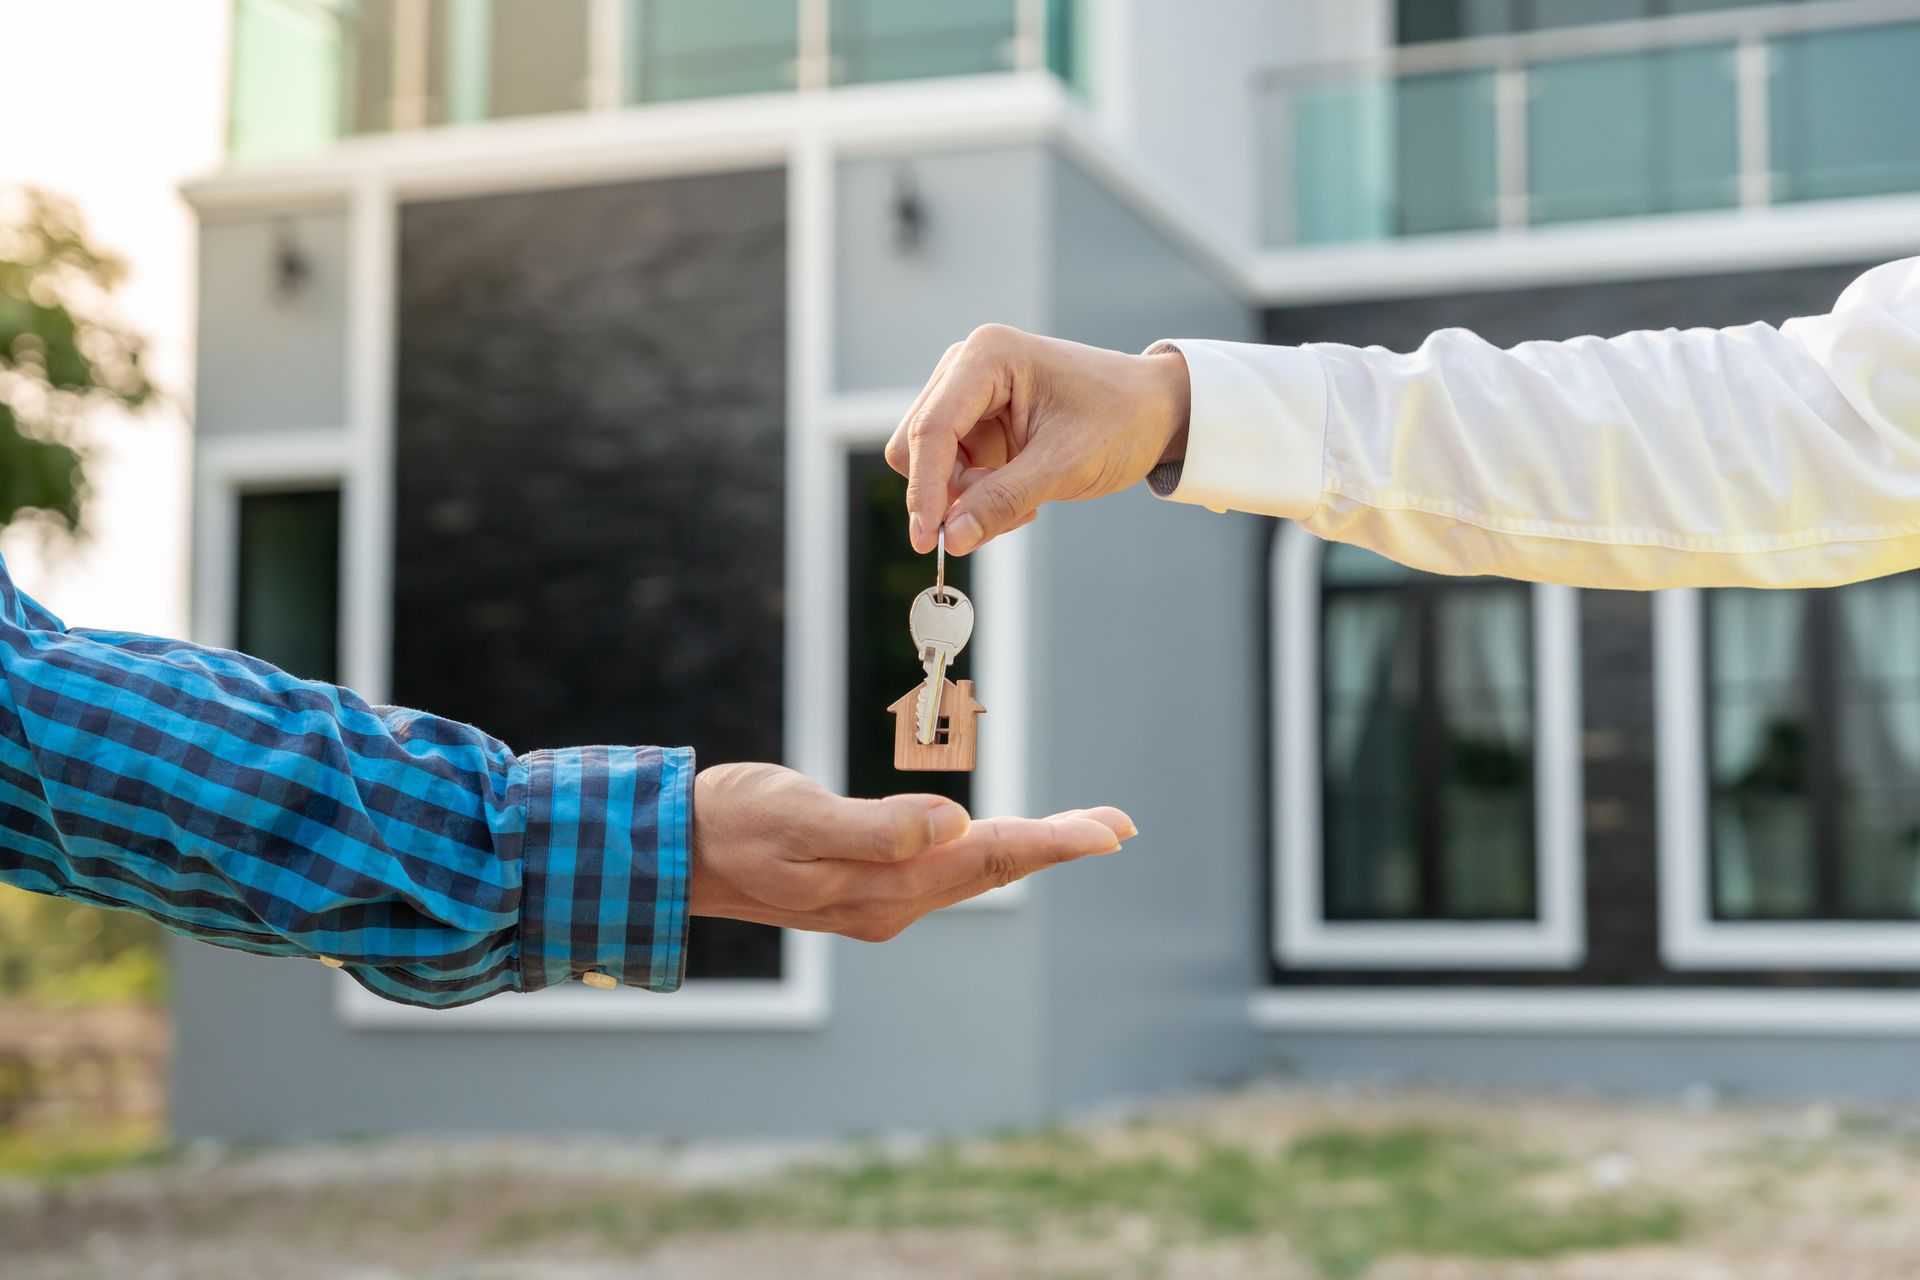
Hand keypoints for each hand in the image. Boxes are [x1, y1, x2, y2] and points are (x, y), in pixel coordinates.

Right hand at [689, 762, 1133, 941]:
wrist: (675, 853)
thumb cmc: (733, 823)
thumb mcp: (799, 816)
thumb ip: (876, 825)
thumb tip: (954, 825)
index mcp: (882, 887)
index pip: (986, 857)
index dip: (1052, 840)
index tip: (1110, 831)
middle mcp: (890, 903)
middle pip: (992, 868)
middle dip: (1057, 844)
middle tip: (1118, 824)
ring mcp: (879, 900)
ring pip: (974, 871)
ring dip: (1030, 848)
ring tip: (1082, 828)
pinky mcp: (866, 887)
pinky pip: (946, 871)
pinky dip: (987, 850)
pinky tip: (1005, 839)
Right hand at [885, 325, 1191, 555]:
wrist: (1157, 410)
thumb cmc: (1121, 421)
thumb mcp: (1065, 466)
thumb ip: (1002, 502)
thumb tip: (950, 538)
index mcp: (987, 357)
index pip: (931, 429)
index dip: (924, 489)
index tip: (927, 540)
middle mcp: (967, 367)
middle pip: (917, 444)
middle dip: (949, 491)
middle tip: (997, 519)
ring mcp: (969, 393)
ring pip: (930, 462)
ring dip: (967, 496)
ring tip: (1024, 505)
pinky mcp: (977, 420)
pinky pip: (952, 470)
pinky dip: (978, 494)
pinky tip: (1021, 495)